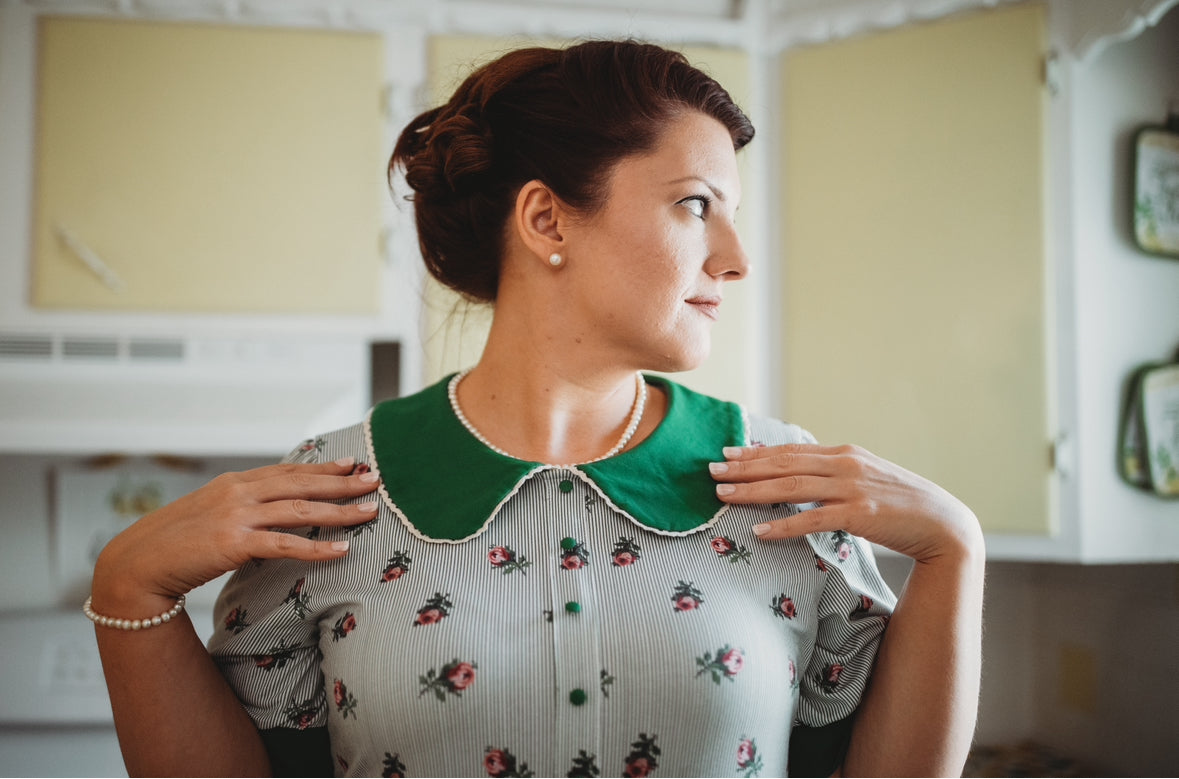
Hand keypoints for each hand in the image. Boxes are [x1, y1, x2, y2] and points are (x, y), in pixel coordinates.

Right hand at [91, 457, 379, 613]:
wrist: (138, 563)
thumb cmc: (174, 544)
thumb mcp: (210, 514)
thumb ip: (241, 508)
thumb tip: (272, 511)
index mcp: (234, 483)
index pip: (288, 471)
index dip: (323, 467)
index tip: (352, 463)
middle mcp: (238, 493)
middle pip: (302, 483)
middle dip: (343, 481)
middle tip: (375, 479)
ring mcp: (237, 516)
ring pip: (300, 509)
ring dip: (340, 510)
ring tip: (370, 511)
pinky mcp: (234, 543)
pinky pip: (285, 544)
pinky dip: (316, 546)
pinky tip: (341, 549)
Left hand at [710, 444, 981, 563]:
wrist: (943, 524)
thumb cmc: (900, 506)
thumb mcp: (865, 480)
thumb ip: (834, 475)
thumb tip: (800, 476)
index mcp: (844, 454)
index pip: (790, 451)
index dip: (755, 453)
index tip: (726, 454)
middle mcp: (846, 465)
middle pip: (784, 464)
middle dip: (744, 468)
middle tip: (711, 471)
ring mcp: (853, 488)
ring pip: (791, 487)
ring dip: (753, 491)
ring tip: (723, 495)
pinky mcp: (860, 514)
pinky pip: (813, 519)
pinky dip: (784, 524)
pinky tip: (760, 531)